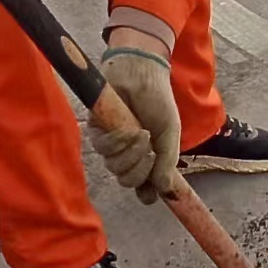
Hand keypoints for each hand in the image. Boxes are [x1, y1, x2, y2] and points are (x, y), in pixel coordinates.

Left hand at [92, 42, 179, 201]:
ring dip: (130, 153)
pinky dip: (118, 140)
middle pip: (128, 181)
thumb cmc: (158, 101)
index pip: (143, 187)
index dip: (147, 193)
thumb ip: (168, 162)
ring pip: (115, 167)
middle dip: (140, 170)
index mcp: (147, 158)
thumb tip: (166, 191)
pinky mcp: (97, 131)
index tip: (152, 191)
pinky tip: (129, 128)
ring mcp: (112, 144)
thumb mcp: (170, 133)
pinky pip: (103, 149)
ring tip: (142, 133)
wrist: (142, 74)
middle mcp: (128, 155)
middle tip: (150, 151)